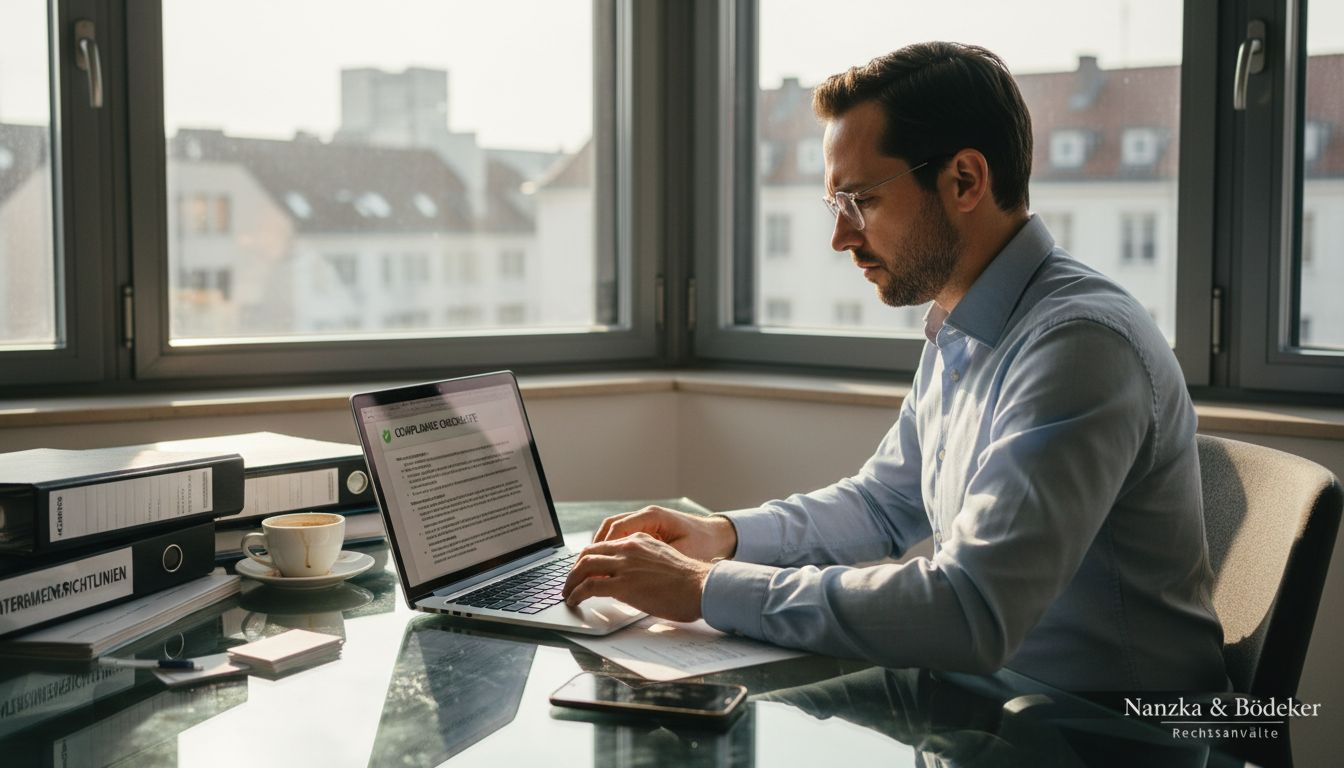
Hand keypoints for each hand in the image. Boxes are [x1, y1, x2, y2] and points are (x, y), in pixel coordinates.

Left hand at [562, 533, 712, 621]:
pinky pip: (589, 587)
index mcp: (639, 540)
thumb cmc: (688, 582)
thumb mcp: (662, 561)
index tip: (584, 570)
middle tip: (570, 582)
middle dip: (575, 569)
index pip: (604, 545)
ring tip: (568, 594)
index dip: (589, 558)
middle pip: (589, 553)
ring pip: (584, 567)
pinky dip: (576, 594)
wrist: (701, 587)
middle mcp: (629, 548)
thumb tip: (628, 580)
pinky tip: (574, 601)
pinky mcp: (623, 584)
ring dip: (571, 581)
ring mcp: (625, 565)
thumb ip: (642, 564)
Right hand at [591, 506, 736, 561]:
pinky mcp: (648, 529)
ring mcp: (646, 521)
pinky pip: (622, 535)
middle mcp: (647, 516)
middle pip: (609, 527)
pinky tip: (608, 565)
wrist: (720, 537)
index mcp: (653, 517)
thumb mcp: (680, 555)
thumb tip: (630, 575)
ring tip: (589, 568)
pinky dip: (611, 548)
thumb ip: (654, 562)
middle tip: (581, 569)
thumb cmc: (704, 545)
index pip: (617, 528)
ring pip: (613, 530)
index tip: (591, 566)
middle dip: (593, 549)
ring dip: (600, 548)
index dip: (601, 548)